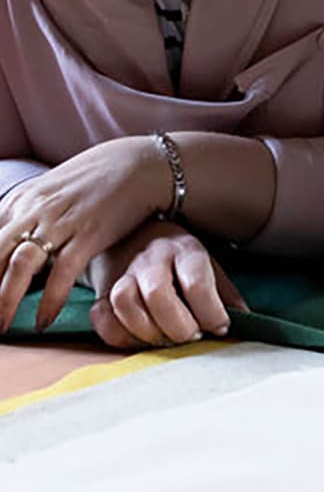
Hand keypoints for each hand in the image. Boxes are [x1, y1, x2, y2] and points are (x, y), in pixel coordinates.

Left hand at [0, 137, 168, 332]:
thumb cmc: (98, 180)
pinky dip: (50, 299)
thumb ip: (28, 216)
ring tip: (3, 326)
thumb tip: (11, 246)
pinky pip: (63, 271)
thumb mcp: (52, 193)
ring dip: (6, 300)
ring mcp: (63, 220)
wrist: (141, 164)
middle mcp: (36, 208)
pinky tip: (43, 320)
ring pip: (21, 264)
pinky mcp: (90, 233)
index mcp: (23, 199)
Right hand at [87, 221, 247, 349]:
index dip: (210, 312)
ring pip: (124, 302)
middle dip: (178, 326)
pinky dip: (118, 335)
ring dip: (146, 331)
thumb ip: (225, 294)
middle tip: (190, 337)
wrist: (136, 235)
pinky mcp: (102, 291)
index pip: (197, 281)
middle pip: (158, 294)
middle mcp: (152, 258)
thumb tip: (246, 322)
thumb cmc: (180, 261)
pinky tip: (138, 338)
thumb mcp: (208, 266)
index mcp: (185, 250)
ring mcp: (124, 272)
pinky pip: (102, 316)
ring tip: (164, 339)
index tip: (219, 327)